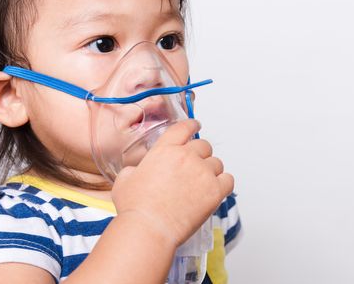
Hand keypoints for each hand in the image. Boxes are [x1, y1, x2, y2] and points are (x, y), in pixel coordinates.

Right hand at [110, 119, 233, 246]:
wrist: (149, 228)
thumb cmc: (136, 208)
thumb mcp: (125, 180)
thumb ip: (135, 169)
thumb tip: (137, 171)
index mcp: (165, 150)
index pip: (184, 128)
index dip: (192, 125)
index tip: (196, 126)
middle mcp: (186, 156)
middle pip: (204, 146)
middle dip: (201, 155)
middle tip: (195, 168)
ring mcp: (202, 172)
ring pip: (216, 163)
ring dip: (211, 171)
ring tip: (201, 185)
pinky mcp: (214, 190)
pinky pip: (228, 180)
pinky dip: (223, 184)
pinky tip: (215, 191)